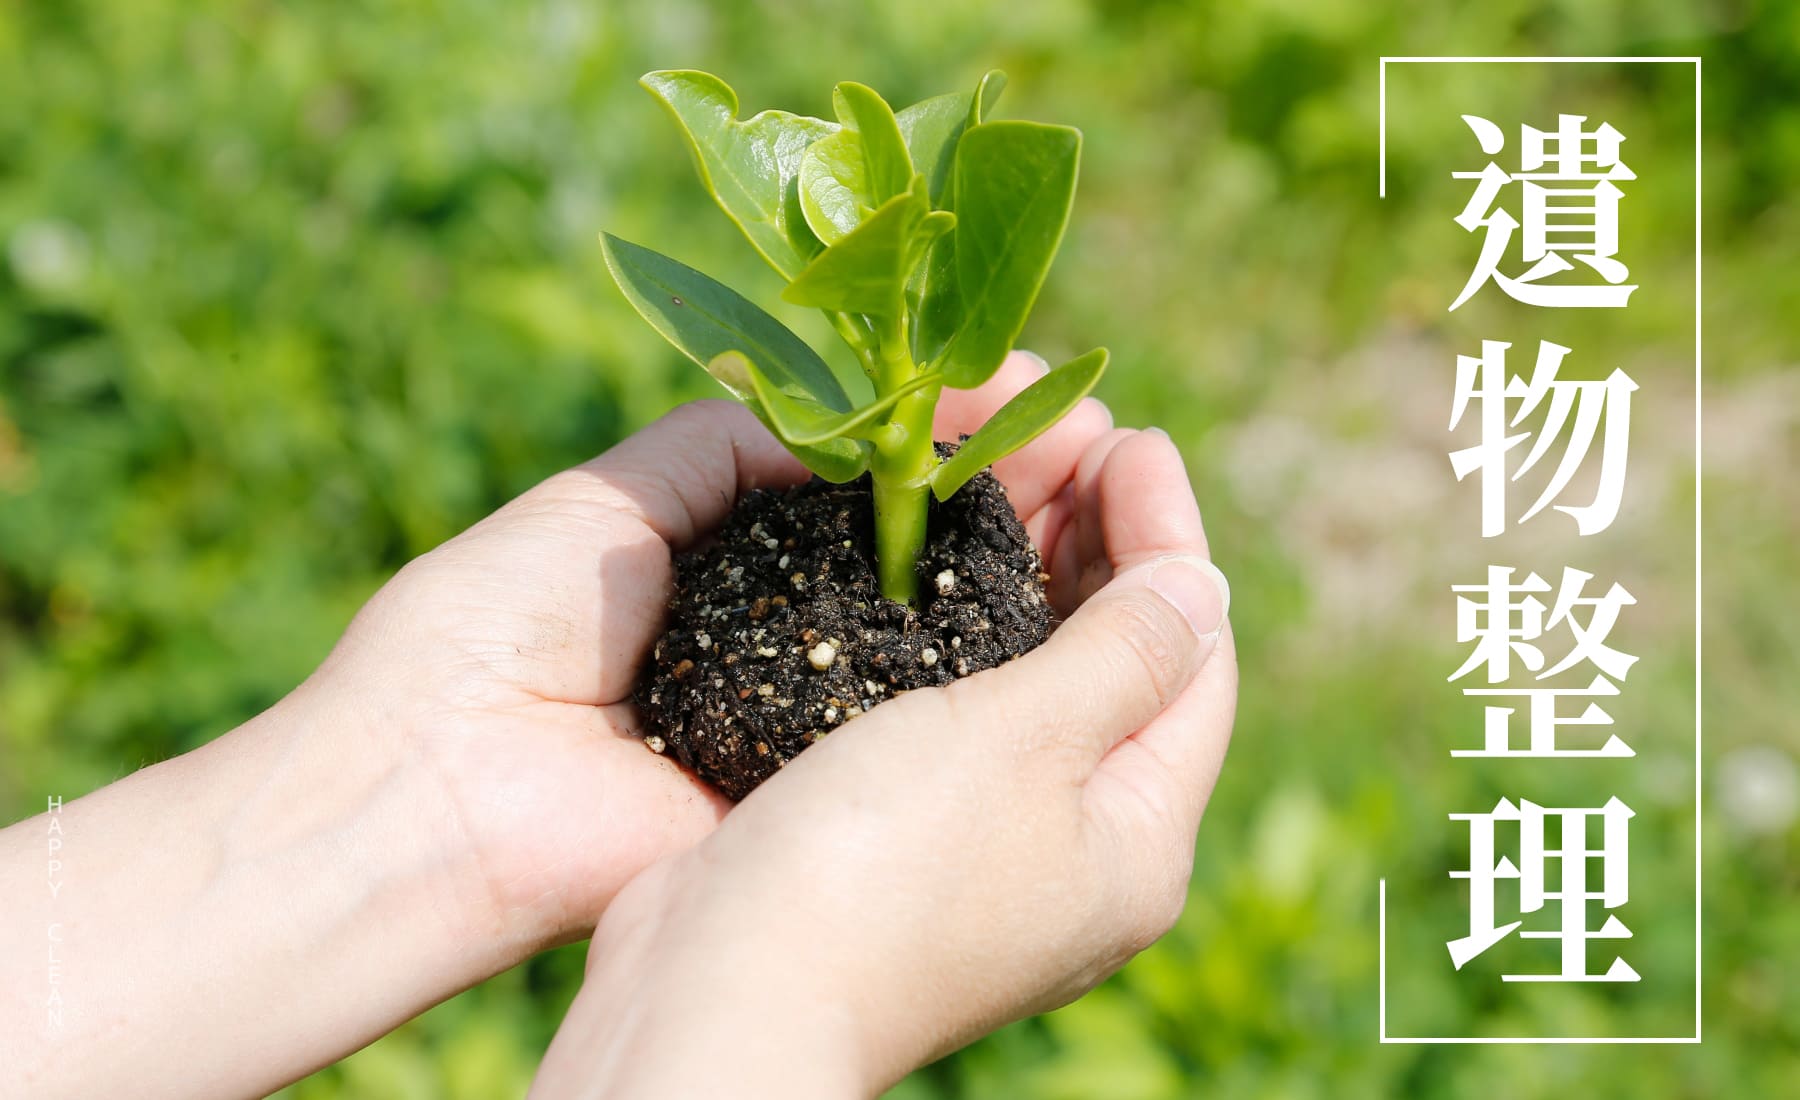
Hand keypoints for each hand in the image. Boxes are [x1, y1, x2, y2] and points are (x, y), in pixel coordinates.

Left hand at [308, 350, 1128, 948]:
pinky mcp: (825, 779)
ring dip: (1033, 565)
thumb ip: (736, 442)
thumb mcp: (620, 495)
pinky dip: (996, 663)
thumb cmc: (497, 625)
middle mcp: (794, 631)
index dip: (965, 430)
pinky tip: (1066, 606)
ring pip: (952, 633)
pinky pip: (925, 718)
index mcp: (744, 559)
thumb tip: (872, 407)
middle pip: (936, 551)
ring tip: (1112, 497)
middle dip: (1023, 489)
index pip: (884, 481)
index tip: (1046, 390)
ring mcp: (817, 709)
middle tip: (1108, 440)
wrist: (438, 789)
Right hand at [529, 363, 1235, 1097]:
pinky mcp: (909, 844)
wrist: (722, 992)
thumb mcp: (1026, 739)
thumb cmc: (885, 862)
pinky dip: (962, 636)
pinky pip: (966, 715)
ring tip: (1006, 481)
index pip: (1196, 662)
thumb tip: (1205, 581)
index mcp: (1139, 841)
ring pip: (1039, 689)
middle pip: (1123, 673)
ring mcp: (992, 854)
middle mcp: (1079, 855)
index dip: (1172, 541)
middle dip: (1104, 552)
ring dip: (1032, 584)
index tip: (1135, 440)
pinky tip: (925, 573)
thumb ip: (1123, 654)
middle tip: (1070, 442)